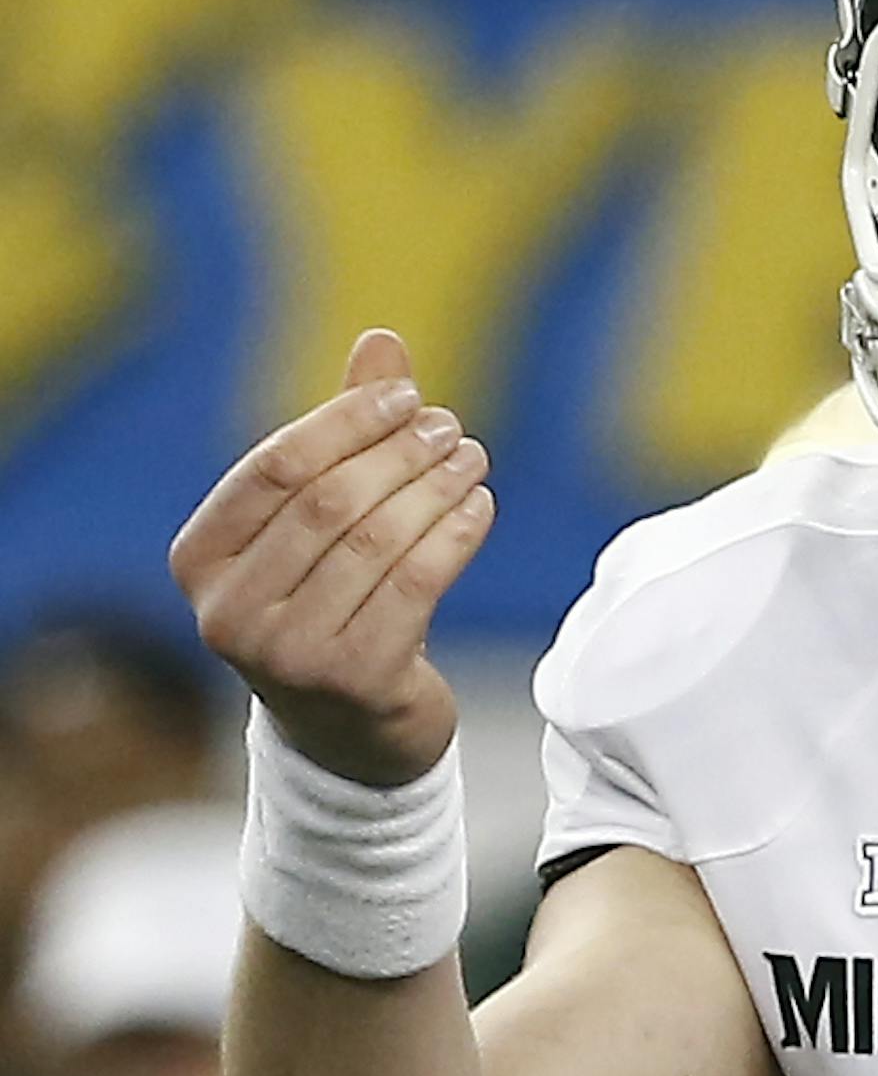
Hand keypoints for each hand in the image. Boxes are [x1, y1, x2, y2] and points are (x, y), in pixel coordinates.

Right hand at [169, 329, 493, 785]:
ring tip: (471, 458)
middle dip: (398, 454)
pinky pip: (416, 587)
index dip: (346, 422)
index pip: (275, 468)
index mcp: (198, 561)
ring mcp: (288, 655)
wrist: (352, 734)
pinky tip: (480, 506)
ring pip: (376, 543)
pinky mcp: (354, 682)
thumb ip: (344, 436)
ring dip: (434, 490)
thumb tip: (381, 340)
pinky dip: (453, 538)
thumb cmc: (331, 605)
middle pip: (328, 503)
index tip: (407, 396)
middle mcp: (229, 612)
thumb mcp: (320, 527)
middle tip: (451, 427)